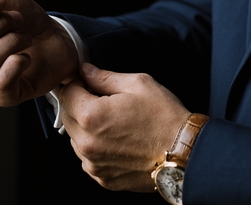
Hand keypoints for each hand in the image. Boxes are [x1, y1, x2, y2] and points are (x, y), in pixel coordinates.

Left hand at [57, 63, 189, 191]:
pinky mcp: (102, 178)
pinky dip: (96, 147)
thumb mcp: (138, 84)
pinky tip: (117, 139)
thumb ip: (105, 77)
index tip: (87, 82)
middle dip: (79, 105)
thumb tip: (85, 71)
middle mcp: (86, 143)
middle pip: (67, 117)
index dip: (77, 84)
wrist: (184, 153)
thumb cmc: (164, 117)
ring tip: (114, 121)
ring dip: (86, 128)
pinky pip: (88, 158)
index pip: (66, 94)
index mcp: (92, 116)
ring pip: (76, 139)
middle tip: (103, 99)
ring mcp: (93, 164)